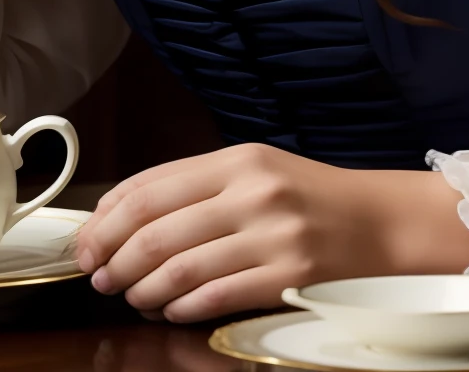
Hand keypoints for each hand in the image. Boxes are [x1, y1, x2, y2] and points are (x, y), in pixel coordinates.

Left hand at [74, 144, 468, 321]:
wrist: (382, 223)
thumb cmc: (312, 198)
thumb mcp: (257, 171)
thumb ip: (198, 186)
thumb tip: (125, 216)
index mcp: (240, 159)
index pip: (151, 187)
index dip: (107, 220)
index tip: (86, 243)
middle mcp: (254, 191)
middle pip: (156, 232)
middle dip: (115, 261)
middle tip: (100, 277)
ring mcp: (273, 234)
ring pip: (179, 270)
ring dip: (142, 291)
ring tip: (133, 297)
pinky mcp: (289, 275)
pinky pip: (215, 298)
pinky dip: (182, 309)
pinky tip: (172, 310)